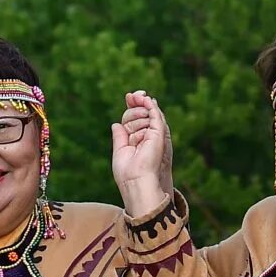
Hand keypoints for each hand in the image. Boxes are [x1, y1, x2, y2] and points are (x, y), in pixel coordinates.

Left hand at [111, 90, 174, 219]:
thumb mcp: (119, 150)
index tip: (129, 96)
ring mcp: (155, 134)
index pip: (135, 116)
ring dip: (135, 115)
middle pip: (138, 112)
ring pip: (146, 111)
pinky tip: (145, 98)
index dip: (133, 104)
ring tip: (133, 136)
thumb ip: (120, 135)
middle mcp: (148, 135)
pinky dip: (150, 105)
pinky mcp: (159, 133)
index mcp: (138, 139)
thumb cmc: (127, 171)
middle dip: (131, 110)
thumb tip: (116, 123)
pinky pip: (155, 113)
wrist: (136, 180)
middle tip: (127, 125)